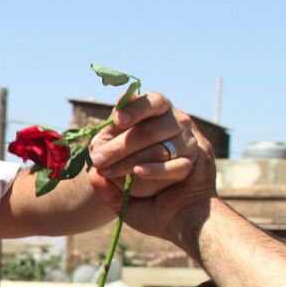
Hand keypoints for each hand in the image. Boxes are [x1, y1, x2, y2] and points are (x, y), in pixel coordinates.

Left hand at [87, 92, 210, 196]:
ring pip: (159, 150)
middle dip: (119, 146)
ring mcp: (187, 143)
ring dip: (128, 161)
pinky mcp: (189, 164)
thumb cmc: (124, 154)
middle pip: (150, 131)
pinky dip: (155, 170)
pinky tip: (137, 172)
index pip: (152, 102)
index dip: (135, 109)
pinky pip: (175, 167)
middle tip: (96, 159)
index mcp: (160, 108)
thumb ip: (110, 133)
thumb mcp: (114, 141)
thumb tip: (108, 125)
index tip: (117, 120)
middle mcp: (177, 122)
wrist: (142, 185)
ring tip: (105, 171)